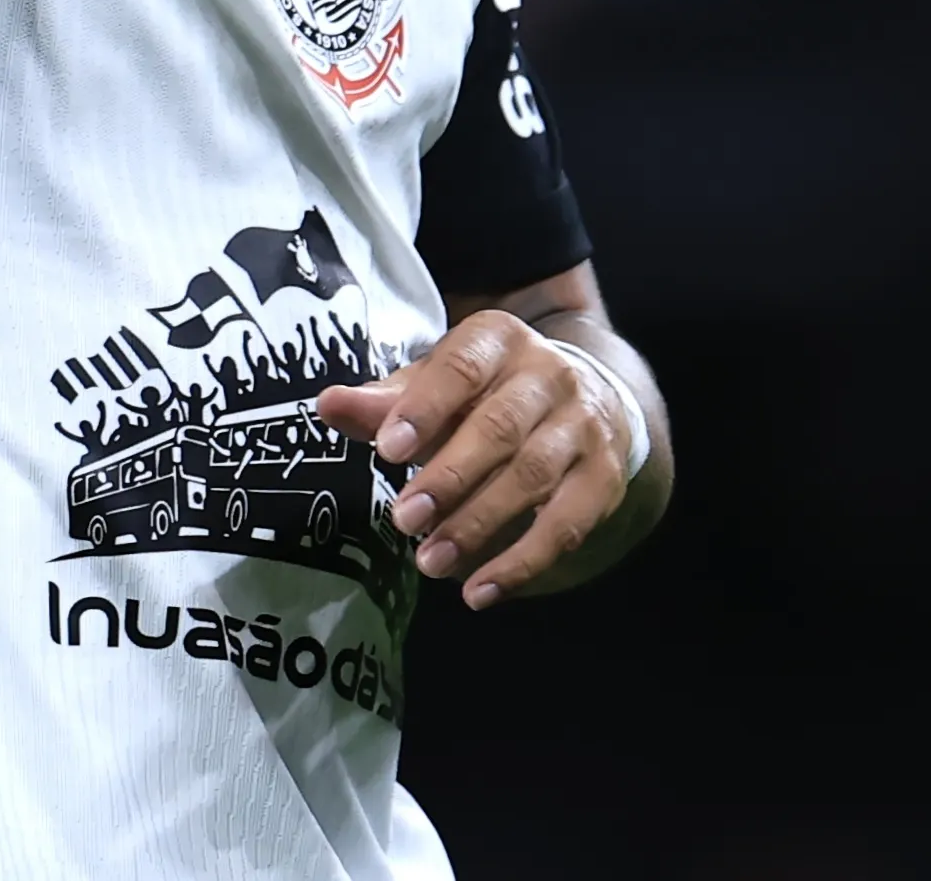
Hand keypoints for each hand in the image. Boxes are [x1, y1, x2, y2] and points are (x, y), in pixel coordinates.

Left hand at [316, 311, 636, 610]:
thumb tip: (328, 406)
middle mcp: (549, 374)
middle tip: (403, 519)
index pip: (460, 368)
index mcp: (498, 340)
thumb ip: (384, 402)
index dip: (424, 409)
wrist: (586, 400)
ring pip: (532, 478)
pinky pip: (566, 526)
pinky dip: (522, 563)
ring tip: (431, 562)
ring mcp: (583, 425)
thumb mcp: (435, 386)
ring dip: (478, 525)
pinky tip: (480, 590)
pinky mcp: (603, 478)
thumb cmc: (486, 395)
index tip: (387, 451)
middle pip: (499, 427)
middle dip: (449, 477)